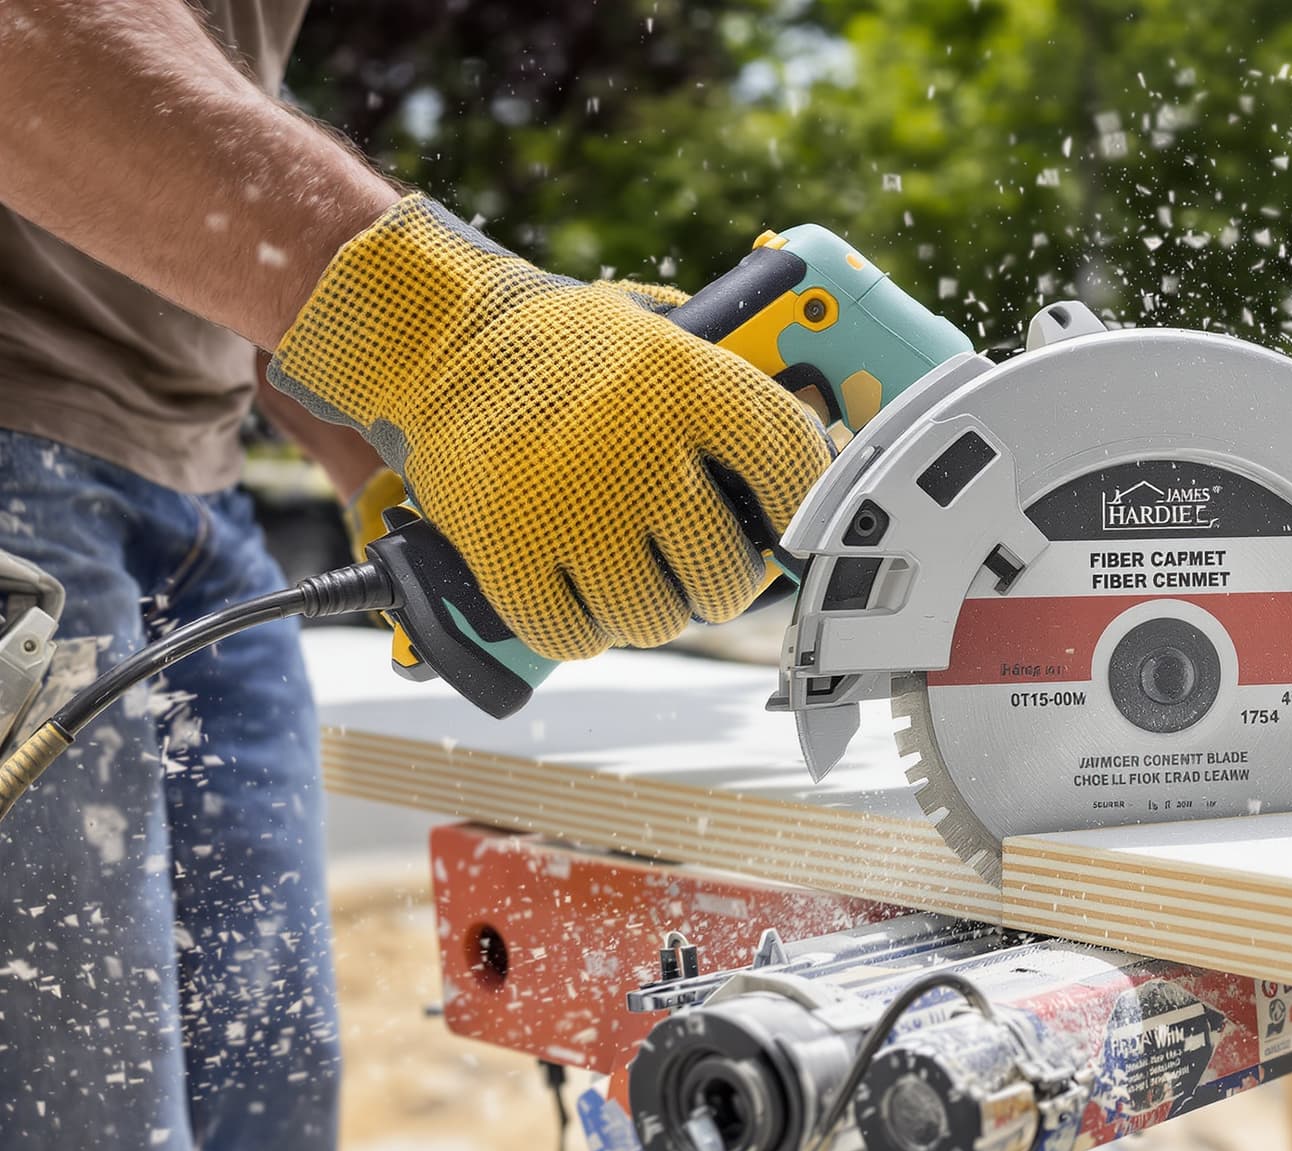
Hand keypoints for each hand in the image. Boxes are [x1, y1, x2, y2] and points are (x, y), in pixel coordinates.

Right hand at [267, 196, 829, 659]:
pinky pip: (574, 638)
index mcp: (690, 383)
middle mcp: (636, 449)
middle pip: (723, 575)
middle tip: (696, 564)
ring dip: (649, 610)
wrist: (434, 336)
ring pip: (654, 620)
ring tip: (628, 572)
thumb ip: (731, 395)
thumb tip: (821, 463)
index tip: (792, 536)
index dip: (805, 519)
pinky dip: (580, 629)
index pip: (794, 476)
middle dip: (717, 582)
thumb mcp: (660, 336)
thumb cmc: (564, 352)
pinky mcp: (505, 554)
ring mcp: (568, 507)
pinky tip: (577, 592)